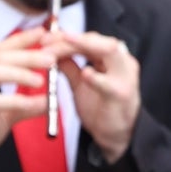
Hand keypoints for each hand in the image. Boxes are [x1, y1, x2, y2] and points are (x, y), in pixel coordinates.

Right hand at [0, 29, 63, 171]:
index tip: (43, 32)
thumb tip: (50, 100)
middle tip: (51, 59)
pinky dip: (16, 101)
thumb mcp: (5, 114)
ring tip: (41, 81)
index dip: (21, 39)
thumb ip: (26, 105)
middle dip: (27, 54)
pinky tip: (33, 104)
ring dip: (20, 73)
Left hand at [56, 32, 139, 163]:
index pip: (89, 38)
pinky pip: (109, 84)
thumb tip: (52, 51)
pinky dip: (97, 78)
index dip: (66, 36)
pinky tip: (85, 74)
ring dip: (85, 45)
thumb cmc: (102, 106)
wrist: (117, 134)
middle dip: (72, 38)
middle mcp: (121, 61)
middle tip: (48, 41)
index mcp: (111, 58)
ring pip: (109, 51)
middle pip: (97, 40)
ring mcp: (124, 76)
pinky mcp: (122, 94)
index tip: (45, 37)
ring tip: (65, 44)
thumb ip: (70, 66)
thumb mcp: (82, 83)